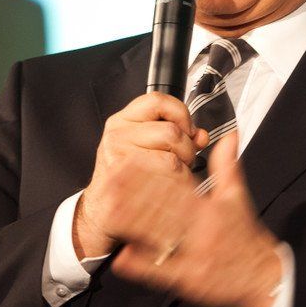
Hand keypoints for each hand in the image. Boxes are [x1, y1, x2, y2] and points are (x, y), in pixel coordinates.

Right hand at [73, 92, 208, 257]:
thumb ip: (180, 134)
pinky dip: (176, 189)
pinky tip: (170, 190)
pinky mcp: (121, 185)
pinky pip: (163, 184)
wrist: (104, 206)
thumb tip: (201, 136)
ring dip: (183, 172)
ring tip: (176, 176)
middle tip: (184, 160)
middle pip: (171, 132)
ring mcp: (115, 159)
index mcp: (124, 120)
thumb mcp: (150, 144)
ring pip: (171, 160)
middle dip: (188, 149)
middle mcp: (117, 135)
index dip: (181, 114)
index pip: (158, 100)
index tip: (187, 130)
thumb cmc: (130, 173)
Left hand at [111, 132, 282, 306]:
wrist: (261, 277)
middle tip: (112, 183)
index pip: (179, 187)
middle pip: (163, 210)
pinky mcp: (188, 280)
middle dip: (135, 196)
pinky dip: (140, 265)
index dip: (154, 175)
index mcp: (211, 210)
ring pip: (158, 238)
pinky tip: (122, 256)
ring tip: (110, 212)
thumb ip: (228, 166)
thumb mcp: (238, 198)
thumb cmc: (246, 237)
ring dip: (132, 225)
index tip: (133, 163)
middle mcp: (201, 231)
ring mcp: (193, 256)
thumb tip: (228, 137)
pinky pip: (160, 271)